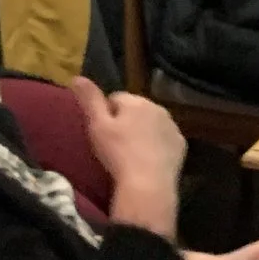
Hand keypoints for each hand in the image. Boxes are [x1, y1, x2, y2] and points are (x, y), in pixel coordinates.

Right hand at [71, 76, 184, 233]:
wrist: (148, 183)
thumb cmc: (118, 153)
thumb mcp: (97, 125)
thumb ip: (89, 99)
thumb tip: (77, 77)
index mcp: (136, 101)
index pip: (116, 98)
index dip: (106, 115)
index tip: (102, 133)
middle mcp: (158, 108)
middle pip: (136, 110)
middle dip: (126, 121)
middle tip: (115, 145)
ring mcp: (172, 126)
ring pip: (152, 123)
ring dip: (142, 132)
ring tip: (130, 153)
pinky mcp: (181, 144)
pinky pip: (164, 139)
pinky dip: (157, 145)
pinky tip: (147, 160)